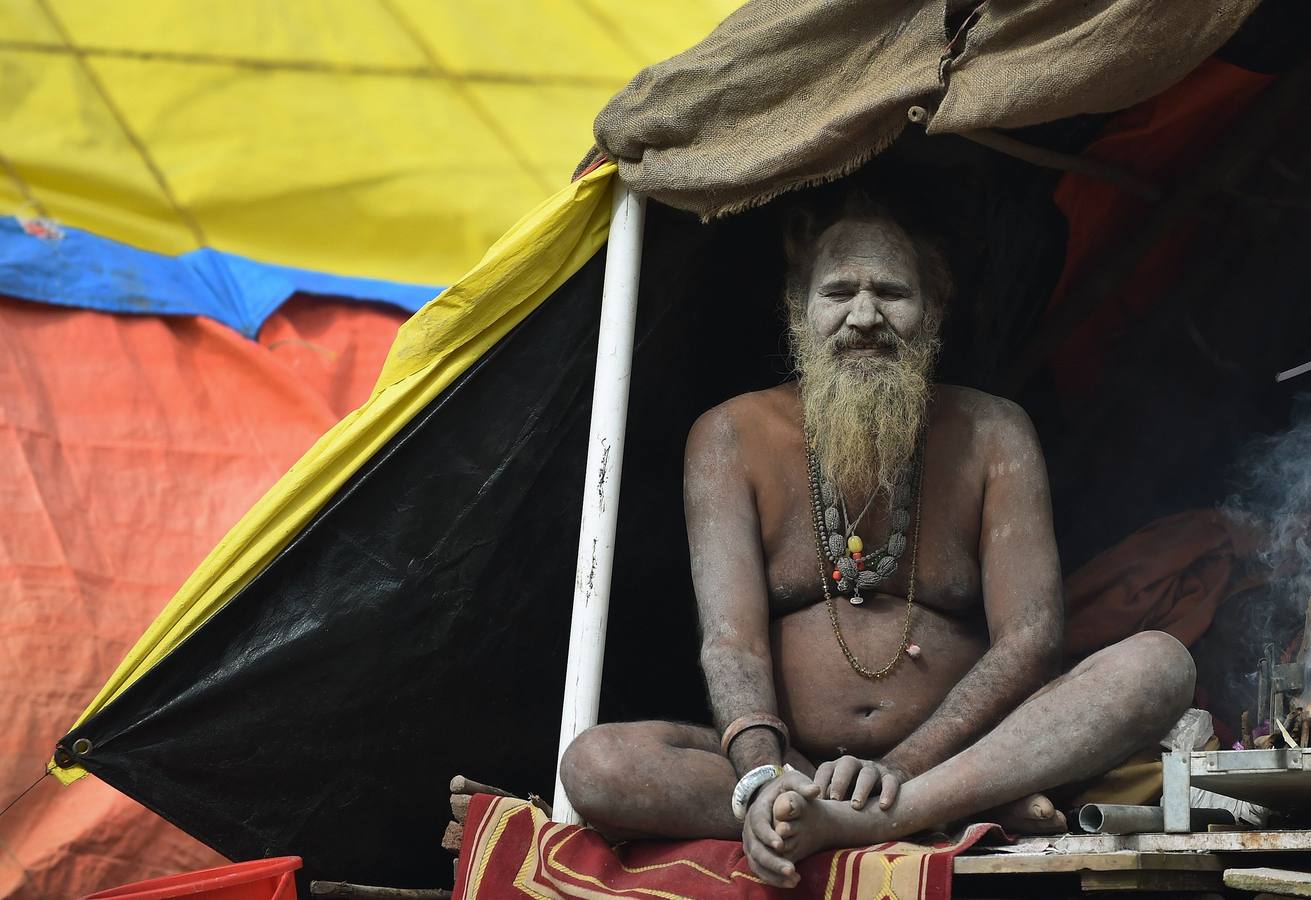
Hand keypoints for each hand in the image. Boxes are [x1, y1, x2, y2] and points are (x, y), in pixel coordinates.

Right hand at [740, 768, 818, 888]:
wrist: (776, 799)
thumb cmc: (786, 790)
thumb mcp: (793, 780)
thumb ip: (802, 784)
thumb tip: (815, 790)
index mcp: (757, 809)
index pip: (758, 824)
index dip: (767, 835)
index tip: (781, 845)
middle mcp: (750, 829)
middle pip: (756, 848)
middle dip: (772, 861)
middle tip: (791, 870)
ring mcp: (751, 843)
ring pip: (756, 863)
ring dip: (773, 874)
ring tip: (794, 880)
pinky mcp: (756, 855)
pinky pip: (760, 870)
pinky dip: (773, 879)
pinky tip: (791, 883)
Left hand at [812, 756, 908, 809]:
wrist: (884, 789)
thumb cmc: (851, 797)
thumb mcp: (837, 797)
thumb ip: (824, 801)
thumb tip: (804, 811)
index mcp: (838, 768)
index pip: (827, 768)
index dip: (821, 781)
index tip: (816, 799)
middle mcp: (856, 765)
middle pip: (847, 764)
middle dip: (840, 781)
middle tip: (835, 799)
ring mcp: (875, 770)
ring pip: (868, 773)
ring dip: (861, 788)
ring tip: (856, 806)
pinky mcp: (892, 778)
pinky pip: (891, 782)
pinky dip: (888, 792)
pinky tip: (883, 806)